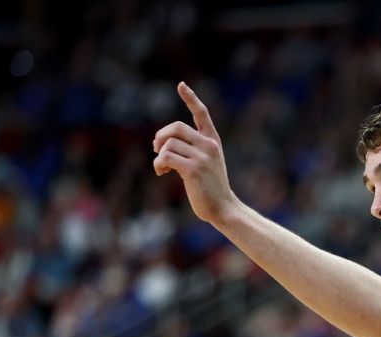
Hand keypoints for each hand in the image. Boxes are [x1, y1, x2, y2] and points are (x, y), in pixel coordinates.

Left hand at [152, 82, 239, 225]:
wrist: (223, 208)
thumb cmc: (211, 188)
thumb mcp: (205, 164)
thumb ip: (190, 150)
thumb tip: (161, 146)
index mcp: (213, 141)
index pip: (202, 114)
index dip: (191, 98)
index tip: (181, 85)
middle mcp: (209, 145)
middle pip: (175, 128)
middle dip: (160, 137)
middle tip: (156, 149)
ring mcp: (202, 157)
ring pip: (168, 144)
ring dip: (158, 156)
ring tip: (162, 168)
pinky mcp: (194, 169)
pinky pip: (166, 157)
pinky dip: (158, 164)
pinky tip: (162, 173)